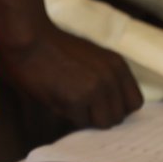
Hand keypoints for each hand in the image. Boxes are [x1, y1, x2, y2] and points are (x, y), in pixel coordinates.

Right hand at [0, 22, 142, 128]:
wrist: (28, 38)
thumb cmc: (54, 46)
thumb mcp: (91, 58)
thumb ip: (105, 78)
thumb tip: (109, 107)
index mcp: (117, 65)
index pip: (134, 102)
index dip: (117, 107)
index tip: (101, 105)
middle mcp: (111, 77)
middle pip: (119, 116)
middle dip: (100, 114)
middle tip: (81, 104)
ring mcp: (95, 89)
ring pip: (104, 123)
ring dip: (87, 117)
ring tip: (70, 100)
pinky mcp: (76, 99)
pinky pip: (80, 122)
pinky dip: (69, 115)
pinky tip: (58, 97)